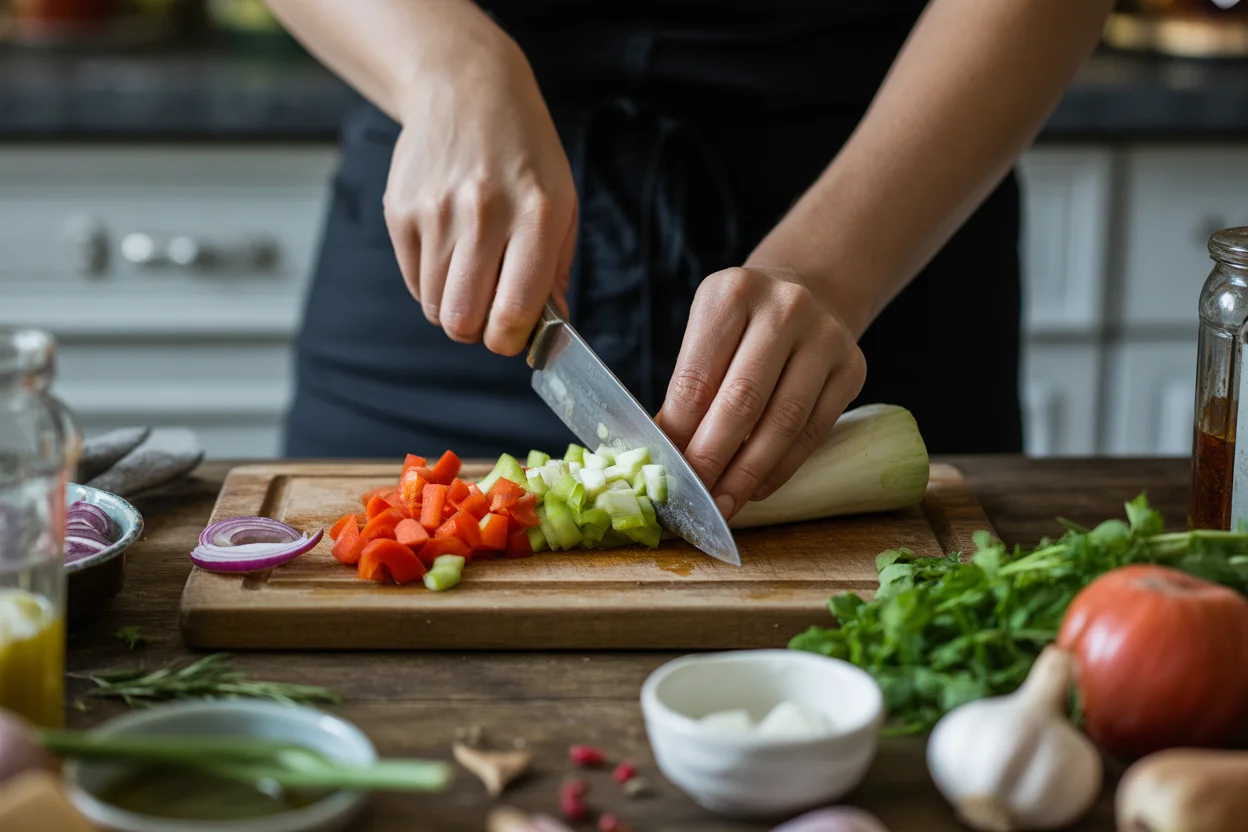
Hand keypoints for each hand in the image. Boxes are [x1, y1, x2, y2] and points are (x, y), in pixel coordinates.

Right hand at [383, 28, 576, 354]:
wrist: (465, 89)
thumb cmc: (523, 154)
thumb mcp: (561, 203)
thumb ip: (554, 270)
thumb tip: (548, 331)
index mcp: (535, 215)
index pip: (514, 309)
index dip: (510, 340)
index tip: (511, 337)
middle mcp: (483, 213)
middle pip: (463, 320)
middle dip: (476, 332)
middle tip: (487, 315)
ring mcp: (436, 211)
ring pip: (435, 307)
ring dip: (453, 306)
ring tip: (470, 274)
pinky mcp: (400, 210)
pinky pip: (413, 281)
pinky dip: (431, 281)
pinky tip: (448, 249)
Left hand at [657, 267, 865, 518]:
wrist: (811, 292)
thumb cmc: (744, 325)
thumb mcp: (707, 336)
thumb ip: (686, 391)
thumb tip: (662, 456)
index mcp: (732, 294)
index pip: (697, 378)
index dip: (680, 434)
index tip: (667, 473)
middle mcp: (784, 308)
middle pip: (742, 401)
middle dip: (713, 459)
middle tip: (694, 498)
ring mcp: (825, 337)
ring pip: (783, 422)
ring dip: (748, 473)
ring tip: (724, 503)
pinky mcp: (852, 368)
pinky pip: (813, 431)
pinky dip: (781, 467)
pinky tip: (757, 488)